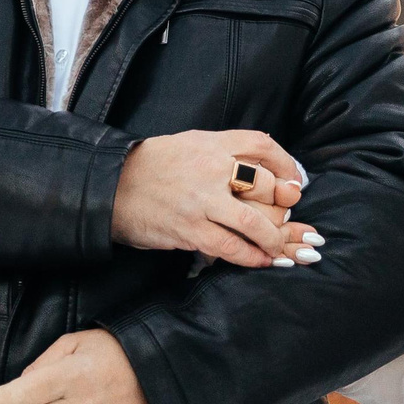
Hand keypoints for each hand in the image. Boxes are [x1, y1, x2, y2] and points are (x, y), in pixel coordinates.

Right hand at [112, 129, 320, 268]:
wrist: (111, 187)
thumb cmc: (151, 167)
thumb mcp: (189, 145)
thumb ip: (222, 152)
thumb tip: (261, 170)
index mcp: (211, 143)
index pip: (261, 145)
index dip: (285, 164)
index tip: (292, 181)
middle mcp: (210, 168)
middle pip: (266, 186)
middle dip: (283, 207)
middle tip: (285, 218)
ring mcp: (201, 201)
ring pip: (255, 221)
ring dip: (273, 238)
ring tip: (278, 247)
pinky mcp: (189, 230)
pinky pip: (231, 247)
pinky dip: (251, 256)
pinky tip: (260, 260)